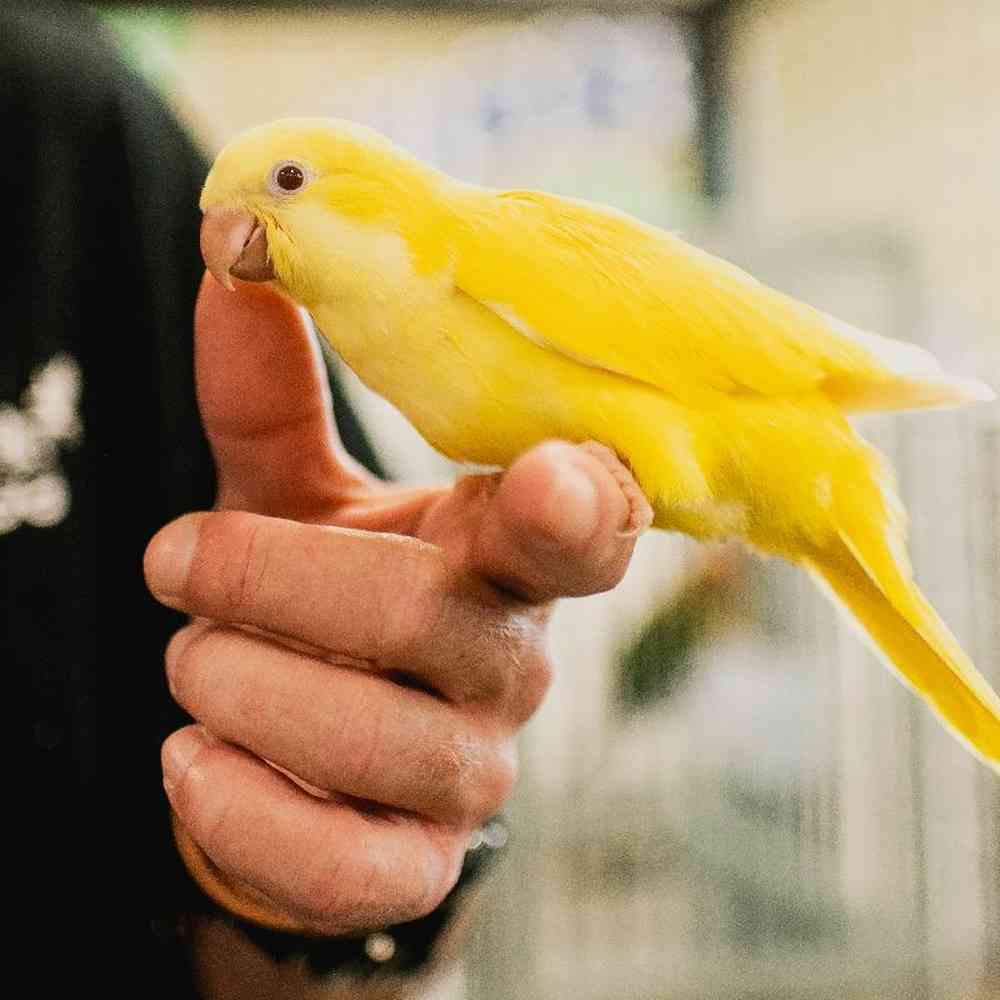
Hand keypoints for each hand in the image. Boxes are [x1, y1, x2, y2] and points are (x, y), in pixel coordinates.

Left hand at [144, 276, 650, 935]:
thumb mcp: (291, 489)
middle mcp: (512, 662)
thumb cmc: (318, 592)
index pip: (584, 526)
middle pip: (420, 616)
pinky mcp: (420, 862)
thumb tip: (231, 249)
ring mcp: (474, 771)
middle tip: (174, 559)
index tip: (543, 478)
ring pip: (370, 738)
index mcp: (501, 552)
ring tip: (197, 659)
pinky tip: (197, 759)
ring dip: (238, 685)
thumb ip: (267, 391)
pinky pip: (341, 864)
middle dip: (266, 579)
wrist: (305, 743)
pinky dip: (239, 808)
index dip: (577, 505)